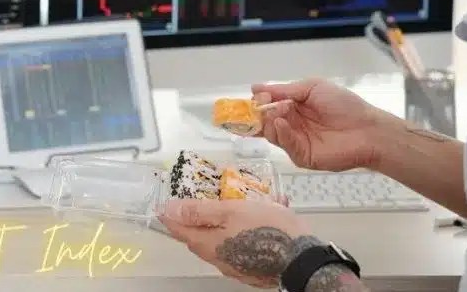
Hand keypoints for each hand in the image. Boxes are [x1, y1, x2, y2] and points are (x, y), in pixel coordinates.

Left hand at [159, 198, 319, 288]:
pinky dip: (243, 230)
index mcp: (208, 245)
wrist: (302, 258)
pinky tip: (259, 216)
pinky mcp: (252, 266)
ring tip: (238, 203)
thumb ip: (199, 210)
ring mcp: (236, 265)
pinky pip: (240, 244)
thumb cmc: (268, 231)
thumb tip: (170, 209)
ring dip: (225, 222)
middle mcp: (218, 259)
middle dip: (199, 217)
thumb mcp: (231, 210)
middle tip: (200, 200)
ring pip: (222, 239)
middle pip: (200, 236)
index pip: (179, 230)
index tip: (164, 206)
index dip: (170, 216)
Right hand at [253, 79, 401, 171]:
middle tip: (259, 107)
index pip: (268, 105)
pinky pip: (285, 146)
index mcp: (294, 106)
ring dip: (269, 122)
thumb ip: (284, 90)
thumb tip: (255, 88)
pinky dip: (281, 134)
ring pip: (271, 134)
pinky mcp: (301, 156)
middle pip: (265, 121)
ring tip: (276, 113)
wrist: (366, 129)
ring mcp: (296, 141)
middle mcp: (292, 124)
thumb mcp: (312, 88)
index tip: (254, 97)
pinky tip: (282, 124)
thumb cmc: (343, 105)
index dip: (259, 102)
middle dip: (259, 113)